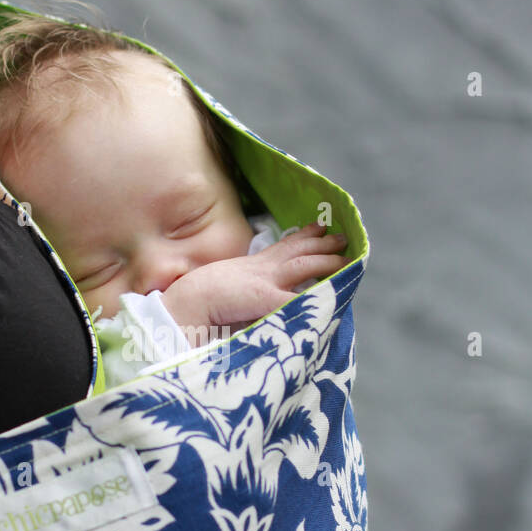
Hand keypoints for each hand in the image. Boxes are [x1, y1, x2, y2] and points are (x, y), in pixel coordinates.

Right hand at [160, 224, 347, 342]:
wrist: (185, 303)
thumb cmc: (195, 301)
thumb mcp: (223, 290)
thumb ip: (240, 293)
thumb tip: (248, 302)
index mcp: (250, 268)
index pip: (281, 247)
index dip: (302, 236)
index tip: (318, 227)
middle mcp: (261, 270)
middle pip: (298, 251)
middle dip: (322, 244)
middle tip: (342, 238)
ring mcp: (265, 282)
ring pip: (304, 266)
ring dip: (326, 261)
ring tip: (346, 258)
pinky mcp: (265, 299)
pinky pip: (299, 298)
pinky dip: (316, 299)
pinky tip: (333, 300)